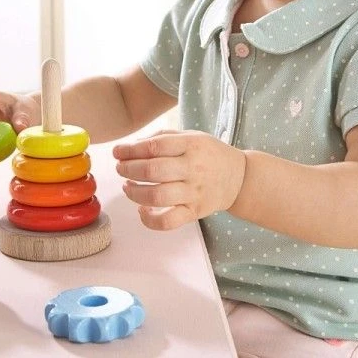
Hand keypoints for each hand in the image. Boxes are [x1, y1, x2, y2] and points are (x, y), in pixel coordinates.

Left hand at [113, 130, 245, 229]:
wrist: (240, 178)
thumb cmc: (209, 154)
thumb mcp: (191, 136)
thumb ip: (162, 137)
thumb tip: (132, 146)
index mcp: (190, 145)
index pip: (154, 147)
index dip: (130, 150)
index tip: (117, 152)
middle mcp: (193, 168)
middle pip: (152, 170)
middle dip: (128, 169)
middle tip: (120, 168)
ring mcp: (194, 192)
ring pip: (157, 196)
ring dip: (134, 192)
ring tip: (127, 186)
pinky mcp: (195, 212)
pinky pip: (169, 221)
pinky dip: (150, 219)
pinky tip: (141, 210)